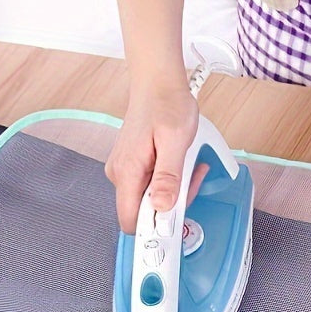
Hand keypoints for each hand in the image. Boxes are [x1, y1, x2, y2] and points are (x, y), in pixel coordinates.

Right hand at [105, 83, 207, 232]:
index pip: (131, 221)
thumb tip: (162, 206)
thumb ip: (169, 177)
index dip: (155, 228)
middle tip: (190, 180)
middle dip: (172, 205)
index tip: (177, 220)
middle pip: (145, 213)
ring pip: (151, 201)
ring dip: (174, 191)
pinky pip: (151, 186)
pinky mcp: (133, 167)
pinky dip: (170, 182)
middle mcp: (120, 175)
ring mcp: (125, 171)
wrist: (158, 83)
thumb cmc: (166, 104)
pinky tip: (179, 164)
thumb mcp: (176, 141)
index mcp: (127, 172)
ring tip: (187, 165)